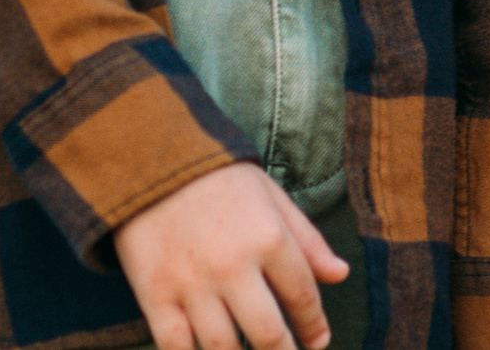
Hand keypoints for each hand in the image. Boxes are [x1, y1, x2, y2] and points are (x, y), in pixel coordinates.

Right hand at [114, 163, 349, 349]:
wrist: (149, 158)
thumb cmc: (217, 178)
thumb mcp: (270, 196)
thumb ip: (306, 239)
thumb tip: (340, 274)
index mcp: (268, 238)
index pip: (303, 298)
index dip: (314, 327)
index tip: (318, 341)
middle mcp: (233, 266)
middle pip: (268, 335)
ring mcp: (192, 284)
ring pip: (224, 349)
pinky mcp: (154, 294)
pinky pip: (175, 347)